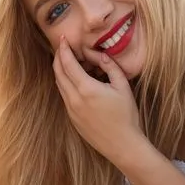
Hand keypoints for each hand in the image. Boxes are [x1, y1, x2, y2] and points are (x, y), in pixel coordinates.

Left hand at [53, 36, 141, 162]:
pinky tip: (74, 81)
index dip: (63, 49)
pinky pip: (64, 96)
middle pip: (58, 73)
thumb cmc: (126, 116)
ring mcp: (71, 110)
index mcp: (86, 89)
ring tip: (66, 61)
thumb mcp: (123, 87)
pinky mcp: (72, 119)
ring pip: (59, 85)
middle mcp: (74, 99)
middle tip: (62, 47)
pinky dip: (64, 84)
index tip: (62, 39)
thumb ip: (110, 67)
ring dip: (60, 71)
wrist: (123, 145)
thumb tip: (100, 55)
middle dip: (58, 57)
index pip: (68, 63)